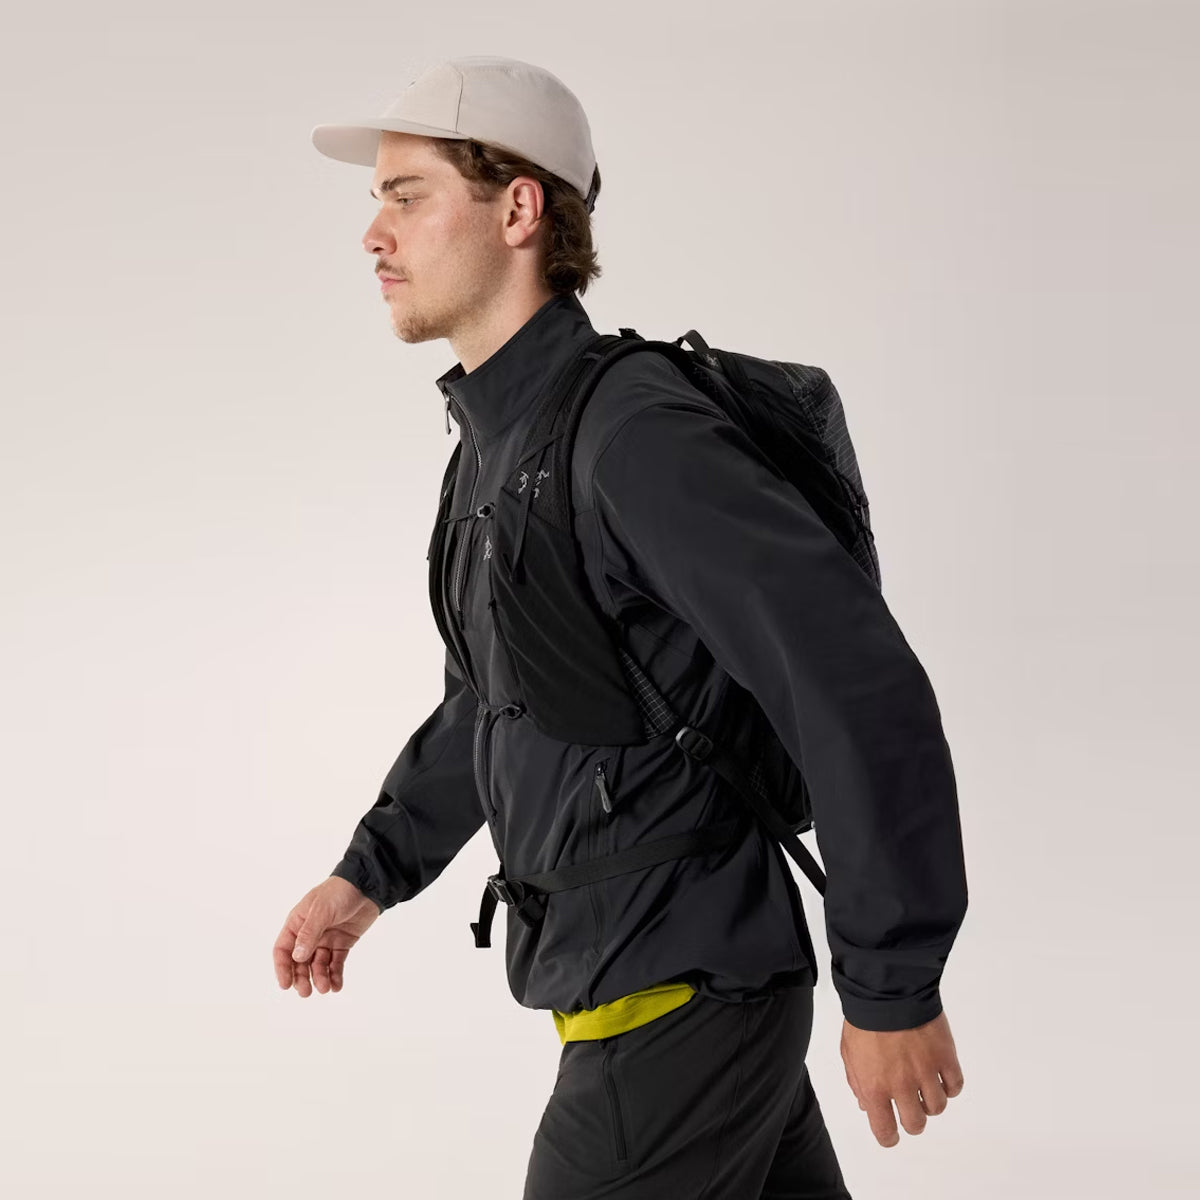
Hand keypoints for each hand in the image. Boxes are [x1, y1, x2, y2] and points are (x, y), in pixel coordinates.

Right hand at [273, 876, 381, 996]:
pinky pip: (336, 962)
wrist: (368, 885)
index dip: (282, 968)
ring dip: (320, 978)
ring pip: (318, 964)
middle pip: (300, 961)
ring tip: (326, 988)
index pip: (284, 949)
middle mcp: (310, 933)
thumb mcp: (321, 910)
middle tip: (307, 992)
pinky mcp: (342, 943)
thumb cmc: (340, 891)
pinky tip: (337, 986)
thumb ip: (309, 933)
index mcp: (298, 922)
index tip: (286, 985)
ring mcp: (326, 939)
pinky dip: (336, 975)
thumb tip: (296, 957)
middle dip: (302, 977)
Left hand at [840, 1010, 963, 1146]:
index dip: (889, 1137)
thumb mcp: (849, 1052)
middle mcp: (902, 1085)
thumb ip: (858, 1082)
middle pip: (916, 1124)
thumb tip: (867, 1106)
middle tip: (910, 1106)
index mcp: (874, 1086)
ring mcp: (926, 1072)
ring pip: (937, 1107)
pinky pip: (955, 1086)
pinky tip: (939, 1074)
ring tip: (923, 1084)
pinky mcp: (946, 1057)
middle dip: (912, 1119)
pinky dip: (949, 1085)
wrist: (887, 989)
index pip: (885, 1131)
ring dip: (931, 1101)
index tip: (891, 1134)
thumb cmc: (864, 1018)